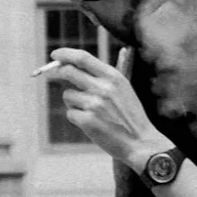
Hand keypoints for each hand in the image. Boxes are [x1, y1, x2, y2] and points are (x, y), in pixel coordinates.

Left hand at [44, 48, 170, 169]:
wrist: (140, 142)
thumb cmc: (129, 116)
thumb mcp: (123, 89)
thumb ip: (102, 76)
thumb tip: (76, 63)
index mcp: (113, 77)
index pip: (83, 57)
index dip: (65, 53)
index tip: (55, 54)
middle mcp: (103, 87)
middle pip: (68, 71)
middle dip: (59, 72)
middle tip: (57, 75)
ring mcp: (94, 104)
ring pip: (67, 94)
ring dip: (73, 102)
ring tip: (90, 111)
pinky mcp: (87, 120)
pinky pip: (70, 113)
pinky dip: (76, 118)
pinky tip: (91, 123)